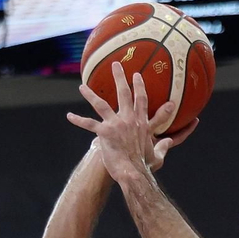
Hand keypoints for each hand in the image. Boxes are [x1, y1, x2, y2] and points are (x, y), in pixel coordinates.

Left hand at [68, 63, 197, 182]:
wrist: (133, 172)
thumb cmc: (144, 166)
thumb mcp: (157, 155)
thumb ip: (163, 146)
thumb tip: (169, 143)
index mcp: (141, 122)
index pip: (141, 99)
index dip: (139, 86)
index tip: (136, 75)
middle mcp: (129, 119)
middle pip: (124, 93)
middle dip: (119, 77)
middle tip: (115, 65)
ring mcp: (116, 124)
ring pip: (101, 104)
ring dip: (90, 94)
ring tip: (82, 86)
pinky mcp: (104, 133)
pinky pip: (88, 124)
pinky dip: (78, 120)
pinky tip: (69, 116)